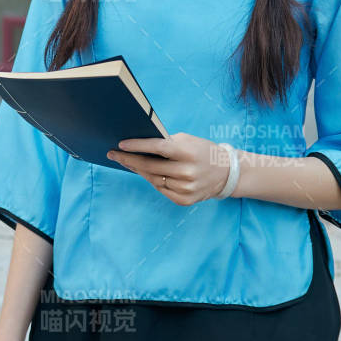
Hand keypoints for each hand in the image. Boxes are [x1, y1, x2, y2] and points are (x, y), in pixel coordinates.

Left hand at [106, 132, 237, 204]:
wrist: (226, 173)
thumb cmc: (202, 151)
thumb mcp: (187, 140)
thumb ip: (166, 143)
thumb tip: (138, 145)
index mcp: (188, 153)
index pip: (158, 148)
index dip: (137, 146)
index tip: (121, 145)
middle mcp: (187, 172)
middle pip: (150, 167)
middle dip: (129, 160)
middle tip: (114, 155)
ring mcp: (186, 188)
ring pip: (153, 179)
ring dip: (138, 171)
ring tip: (127, 162)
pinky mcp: (185, 200)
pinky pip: (161, 190)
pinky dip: (152, 181)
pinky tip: (144, 173)